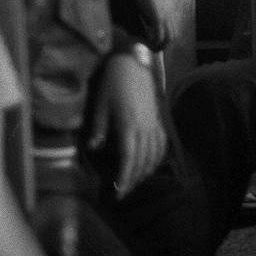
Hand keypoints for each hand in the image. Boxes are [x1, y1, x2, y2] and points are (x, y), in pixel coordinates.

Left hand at [88, 53, 166, 197]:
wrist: (133, 62)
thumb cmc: (113, 82)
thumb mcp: (100, 105)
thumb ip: (98, 128)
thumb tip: (94, 148)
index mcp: (129, 126)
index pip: (128, 159)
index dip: (124, 178)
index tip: (118, 193)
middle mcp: (145, 128)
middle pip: (142, 162)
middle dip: (133, 180)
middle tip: (122, 193)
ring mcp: (154, 124)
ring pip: (154, 156)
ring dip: (145, 172)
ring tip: (134, 182)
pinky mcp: (158, 119)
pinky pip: (161, 144)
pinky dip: (157, 158)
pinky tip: (150, 165)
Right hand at [127, 0, 171, 49]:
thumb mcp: (146, 1)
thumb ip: (147, 9)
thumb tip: (143, 15)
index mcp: (165, 12)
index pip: (170, 30)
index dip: (163, 39)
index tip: (154, 43)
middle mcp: (167, 15)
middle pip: (171, 36)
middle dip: (163, 45)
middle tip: (152, 49)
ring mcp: (164, 17)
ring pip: (168, 38)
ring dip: (159, 46)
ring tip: (150, 50)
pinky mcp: (157, 18)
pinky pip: (159, 35)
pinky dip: (154, 43)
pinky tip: (147, 44)